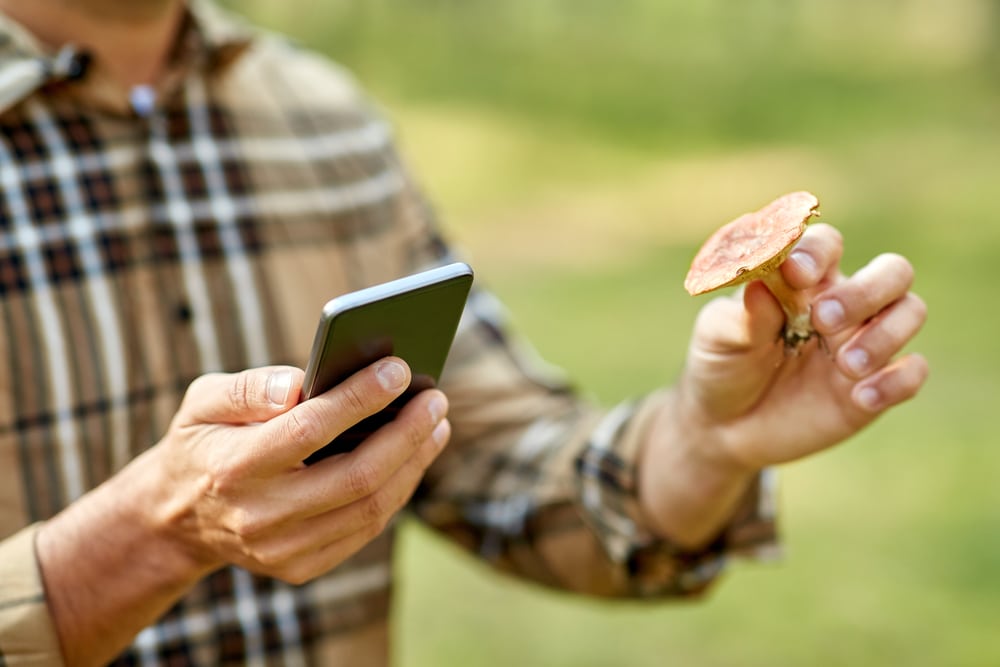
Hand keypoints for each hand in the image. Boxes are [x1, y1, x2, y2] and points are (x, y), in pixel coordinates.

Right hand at [36, 357, 448, 664]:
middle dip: (406, 433)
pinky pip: (365, 529)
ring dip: (413, 463)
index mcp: (233, 467)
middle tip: (435, 398)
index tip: (399, 368)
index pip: (310, 428)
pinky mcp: (301, 568)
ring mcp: (282, 550)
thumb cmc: (203, 442)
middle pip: (356, 475)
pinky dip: (398, 491)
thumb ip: (248, 388)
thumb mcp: (203, 402)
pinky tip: (414, 457)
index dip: (360, 397)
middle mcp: (260, 516)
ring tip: (436, 424)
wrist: (178, 517)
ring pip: (370, 507)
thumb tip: (299, 384)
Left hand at [638, 223, 927, 546]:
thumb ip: (741, 314)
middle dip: (866, 291)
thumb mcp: (717, 338)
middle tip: (824, 321)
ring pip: (910, 312)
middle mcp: (842, 304)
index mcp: (803, 281)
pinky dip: (896, 381)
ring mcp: (863, 343)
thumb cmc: (720, 365)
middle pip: (892, 271)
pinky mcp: (874, 386)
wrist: (723, 427)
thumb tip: (761, 285)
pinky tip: (861, 398)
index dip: (817, 252)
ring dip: (885, 335)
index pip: (826, 245)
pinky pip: (912, 372)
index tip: (796, 272)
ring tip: (845, 366)